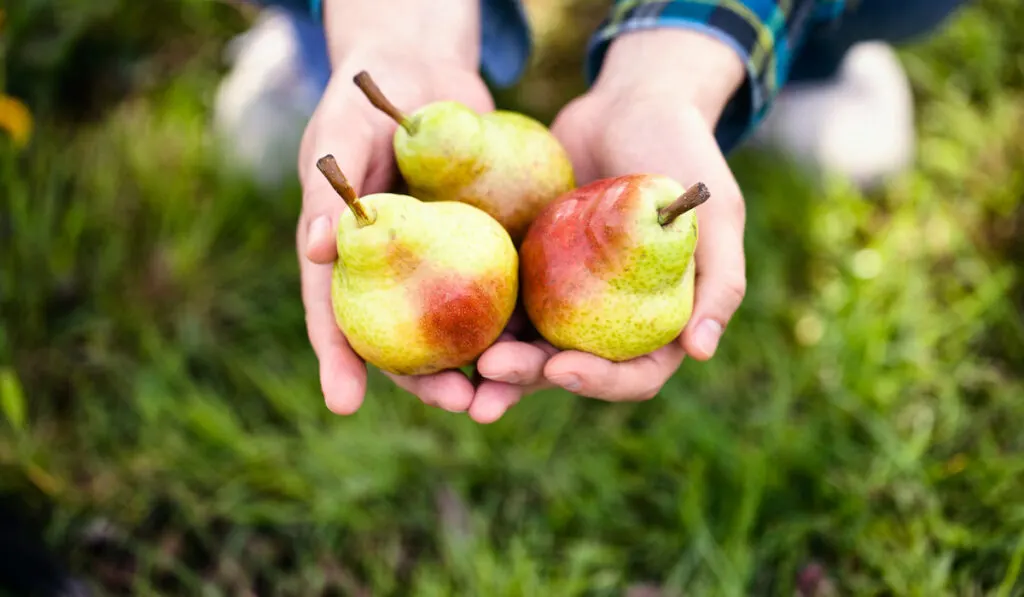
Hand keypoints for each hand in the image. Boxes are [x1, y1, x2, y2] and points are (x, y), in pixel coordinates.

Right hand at [297, 46, 496, 415]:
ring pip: (457, 328)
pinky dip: (518, 320)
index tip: (344, 403)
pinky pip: (502, 290)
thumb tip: (315, 252)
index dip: (339, 360)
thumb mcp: (345, 133)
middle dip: (424, 379)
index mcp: (348, 256)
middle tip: (455, 401)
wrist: (425, 73)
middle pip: (403, 339)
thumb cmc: (369, 101)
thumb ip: (332, 189)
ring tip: (503, 393)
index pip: (335, 314)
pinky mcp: (487, 248)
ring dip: (480, 365)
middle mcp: (394, 272)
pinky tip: (543, 344)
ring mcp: (441, 266)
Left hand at [475, 29, 748, 403]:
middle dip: (528, 378)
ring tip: (453, 378)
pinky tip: (442, 322)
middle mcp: (607, 318)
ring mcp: (563, 295)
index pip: (633, 373)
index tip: (563, 368)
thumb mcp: (716, 214)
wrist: (629, 102)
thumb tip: (700, 352)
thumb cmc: (683, 152)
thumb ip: (719, 281)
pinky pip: (499, 298)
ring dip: (493, 365)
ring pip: (525, 343)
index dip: (600, 382)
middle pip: (567, 367)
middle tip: (489, 375)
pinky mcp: (527, 266)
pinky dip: (474, 314)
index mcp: (656, 320)